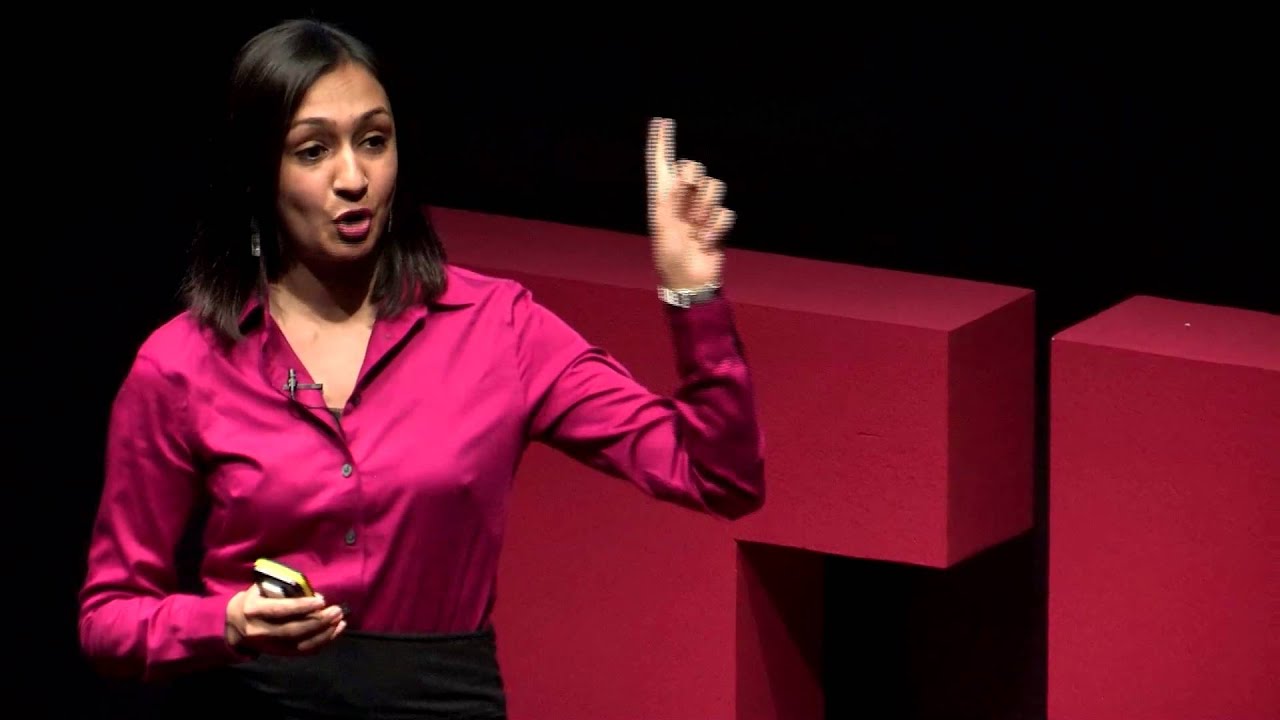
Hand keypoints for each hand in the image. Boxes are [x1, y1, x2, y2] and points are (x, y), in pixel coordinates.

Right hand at [225, 584, 345, 655]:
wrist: (236, 624)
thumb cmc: (256, 599)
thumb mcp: (262, 588)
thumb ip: (283, 590)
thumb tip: (313, 594)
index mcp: (253, 610)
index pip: (280, 610)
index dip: (302, 606)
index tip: (322, 601)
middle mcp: (259, 631)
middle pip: (293, 629)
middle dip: (318, 621)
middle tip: (337, 611)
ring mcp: (268, 645)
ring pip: (299, 644)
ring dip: (324, 633)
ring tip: (340, 621)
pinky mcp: (278, 653)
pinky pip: (302, 651)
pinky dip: (321, 643)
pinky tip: (335, 632)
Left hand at [646, 117, 734, 289]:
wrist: (687, 279)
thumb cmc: (668, 254)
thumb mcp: (662, 221)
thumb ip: (672, 195)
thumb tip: (686, 174)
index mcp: (662, 195)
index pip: (661, 162)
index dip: (660, 142)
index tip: (661, 121)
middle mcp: (682, 198)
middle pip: (695, 168)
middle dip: (694, 182)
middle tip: (687, 203)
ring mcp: (701, 210)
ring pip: (715, 188)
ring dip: (706, 210)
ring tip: (696, 230)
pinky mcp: (717, 222)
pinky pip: (726, 212)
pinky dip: (716, 228)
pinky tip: (706, 241)